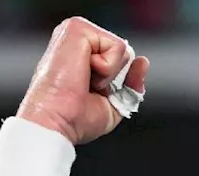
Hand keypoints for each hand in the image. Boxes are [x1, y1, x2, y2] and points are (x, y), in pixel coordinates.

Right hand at [17, 17, 149, 145]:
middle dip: (115, 78)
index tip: (93, 94)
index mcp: (81, 53)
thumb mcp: (113, 104)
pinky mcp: (78, 29)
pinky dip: (107, 69)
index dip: (118, 81)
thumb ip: (130, 83)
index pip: (120, 58)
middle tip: (87, 89)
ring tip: (83, 81)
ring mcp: (76, 30)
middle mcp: (78, 38)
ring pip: (122, 49)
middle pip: (124, 53)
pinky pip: (118, 47)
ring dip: (109, 75)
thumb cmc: (74, 119)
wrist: (55, 123)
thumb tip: (143, 61)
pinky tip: (84, 74)